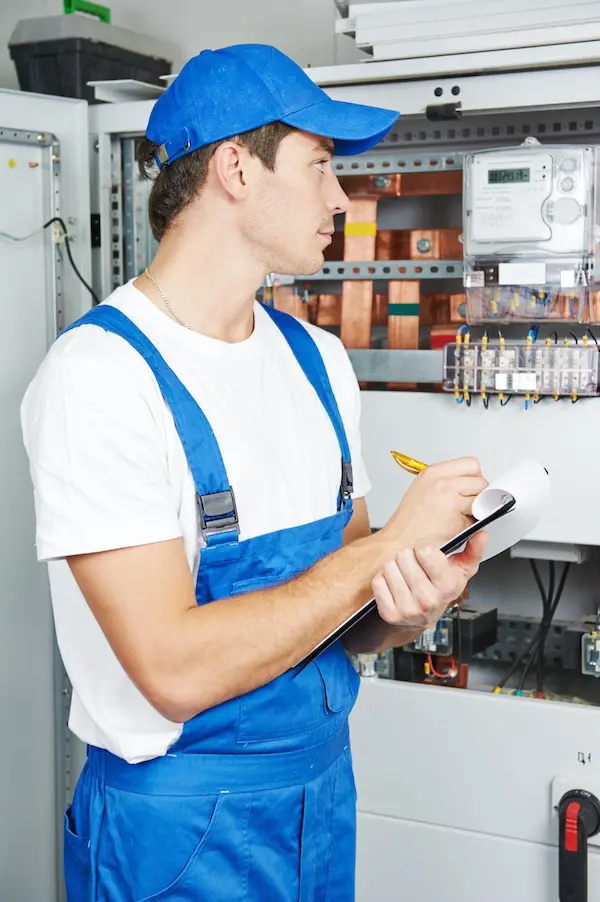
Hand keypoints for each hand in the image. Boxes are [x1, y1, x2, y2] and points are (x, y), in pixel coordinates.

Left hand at [372, 531, 486, 628]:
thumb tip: (482, 534)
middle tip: (414, 566)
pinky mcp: (391, 614)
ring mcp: (408, 609)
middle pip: (404, 556)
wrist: (424, 618)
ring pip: (389, 566)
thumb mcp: (461, 570)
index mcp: (447, 585)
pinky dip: (383, 580)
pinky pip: (378, 582)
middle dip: (408, 557)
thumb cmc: (441, 590)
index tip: (425, 554)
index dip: (422, 548)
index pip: (423, 550)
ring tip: (405, 575)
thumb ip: (473, 550)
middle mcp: (428, 599)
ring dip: (394, 567)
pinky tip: (395, 585)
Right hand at [382, 457, 487, 548]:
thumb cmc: (409, 522)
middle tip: (463, 504)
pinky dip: (470, 525)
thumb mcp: (423, 488)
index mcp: (433, 472)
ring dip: (475, 509)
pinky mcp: (458, 519)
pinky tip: (455, 527)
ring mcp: (450, 500)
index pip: (471, 464)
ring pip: (482, 499)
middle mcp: (442, 483)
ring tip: (457, 516)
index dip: (472, 478)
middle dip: (477, 494)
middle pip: (480, 481)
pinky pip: (477, 519)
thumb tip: (469, 482)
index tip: (468, 488)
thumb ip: (447, 480)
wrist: (400, 544)